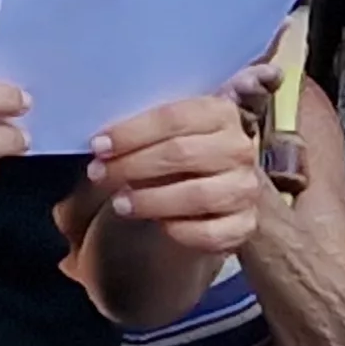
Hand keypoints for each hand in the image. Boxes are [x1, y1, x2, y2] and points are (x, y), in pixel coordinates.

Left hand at [89, 93, 267, 255]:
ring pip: (196, 195)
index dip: (131, 133)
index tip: (99, 146)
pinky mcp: (244, 225)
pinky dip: (178, 230)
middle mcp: (240, 148)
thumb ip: (144, 130)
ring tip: (119, 203)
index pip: (173, 118)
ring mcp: (245, 188)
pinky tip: (157, 224)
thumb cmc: (183, 153)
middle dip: (132, 165)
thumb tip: (102, 143)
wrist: (222, 188)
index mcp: (220, 113)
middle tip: (99, 174)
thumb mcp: (168, 132)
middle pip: (181, 154)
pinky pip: (209, 233)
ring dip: (150, 200)